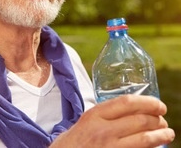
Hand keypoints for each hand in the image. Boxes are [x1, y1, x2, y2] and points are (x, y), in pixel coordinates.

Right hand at [51, 95, 174, 147]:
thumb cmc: (77, 138)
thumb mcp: (88, 119)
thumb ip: (106, 113)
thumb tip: (134, 108)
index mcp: (95, 114)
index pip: (127, 103)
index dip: (148, 102)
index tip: (159, 105)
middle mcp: (103, 130)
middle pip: (139, 120)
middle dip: (157, 119)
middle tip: (163, 119)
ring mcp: (110, 147)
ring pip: (144, 139)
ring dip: (161, 135)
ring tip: (168, 133)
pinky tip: (156, 146)